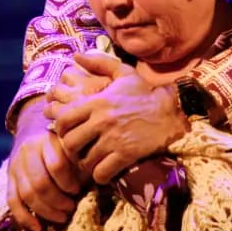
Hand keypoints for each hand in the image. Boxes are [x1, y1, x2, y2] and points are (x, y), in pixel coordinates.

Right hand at [6, 98, 86, 230]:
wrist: (34, 130)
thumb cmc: (62, 145)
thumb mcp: (73, 148)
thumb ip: (80, 165)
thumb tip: (89, 190)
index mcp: (47, 140)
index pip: (57, 166)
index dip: (68, 183)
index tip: (78, 191)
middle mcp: (28, 151)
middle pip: (40, 183)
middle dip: (57, 201)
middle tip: (71, 209)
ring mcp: (15, 165)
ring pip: (26, 194)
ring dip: (45, 211)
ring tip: (61, 217)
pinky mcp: (8, 178)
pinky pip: (12, 201)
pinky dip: (24, 218)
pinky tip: (37, 228)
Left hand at [52, 52, 190, 183]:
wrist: (171, 112)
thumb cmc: (144, 93)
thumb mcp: (123, 73)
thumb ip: (99, 62)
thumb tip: (76, 54)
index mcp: (98, 101)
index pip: (63, 119)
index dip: (60, 129)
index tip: (68, 132)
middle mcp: (102, 120)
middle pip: (70, 142)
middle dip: (71, 150)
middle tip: (78, 150)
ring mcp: (114, 139)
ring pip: (84, 160)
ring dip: (86, 164)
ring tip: (91, 161)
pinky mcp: (126, 155)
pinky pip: (102, 173)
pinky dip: (100, 176)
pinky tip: (104, 171)